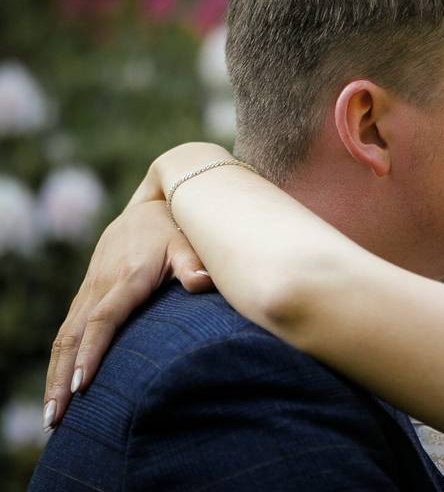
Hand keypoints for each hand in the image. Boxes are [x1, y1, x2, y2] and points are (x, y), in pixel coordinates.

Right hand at [42, 200, 211, 429]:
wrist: (150, 210)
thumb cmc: (176, 232)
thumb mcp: (188, 242)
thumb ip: (194, 264)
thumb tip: (204, 281)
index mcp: (127, 278)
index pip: (104, 319)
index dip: (91, 352)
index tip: (82, 385)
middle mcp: (101, 286)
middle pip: (73, 337)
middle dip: (61, 379)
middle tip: (55, 419)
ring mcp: (90, 291)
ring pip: (64, 337)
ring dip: (55, 376)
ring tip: (53, 417)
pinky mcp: (87, 296)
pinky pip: (67, 331)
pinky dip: (60, 361)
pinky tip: (60, 388)